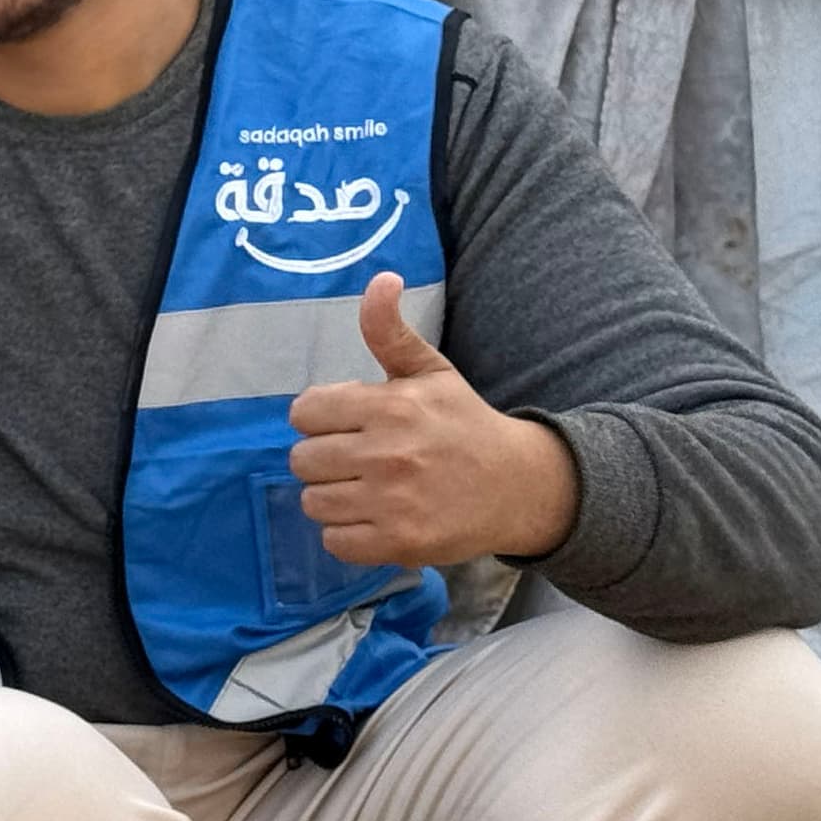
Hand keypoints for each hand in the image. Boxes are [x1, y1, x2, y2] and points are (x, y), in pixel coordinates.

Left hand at [286, 273, 579, 566]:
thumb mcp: (430, 372)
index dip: (319, 418)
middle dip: (324, 458)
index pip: (304, 412)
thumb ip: (390, 331)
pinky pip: (334, 542)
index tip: (346, 424)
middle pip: (302, 460)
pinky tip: (374, 519)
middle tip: (357, 459)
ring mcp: (392, 502)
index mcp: (390, 406)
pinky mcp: (399, 542)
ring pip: (313, 502)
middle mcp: (387, 453)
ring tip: (366, 490)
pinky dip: (347, 534)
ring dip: (333, 497)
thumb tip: (381, 278)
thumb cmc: (464, 424)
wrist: (519, 485)